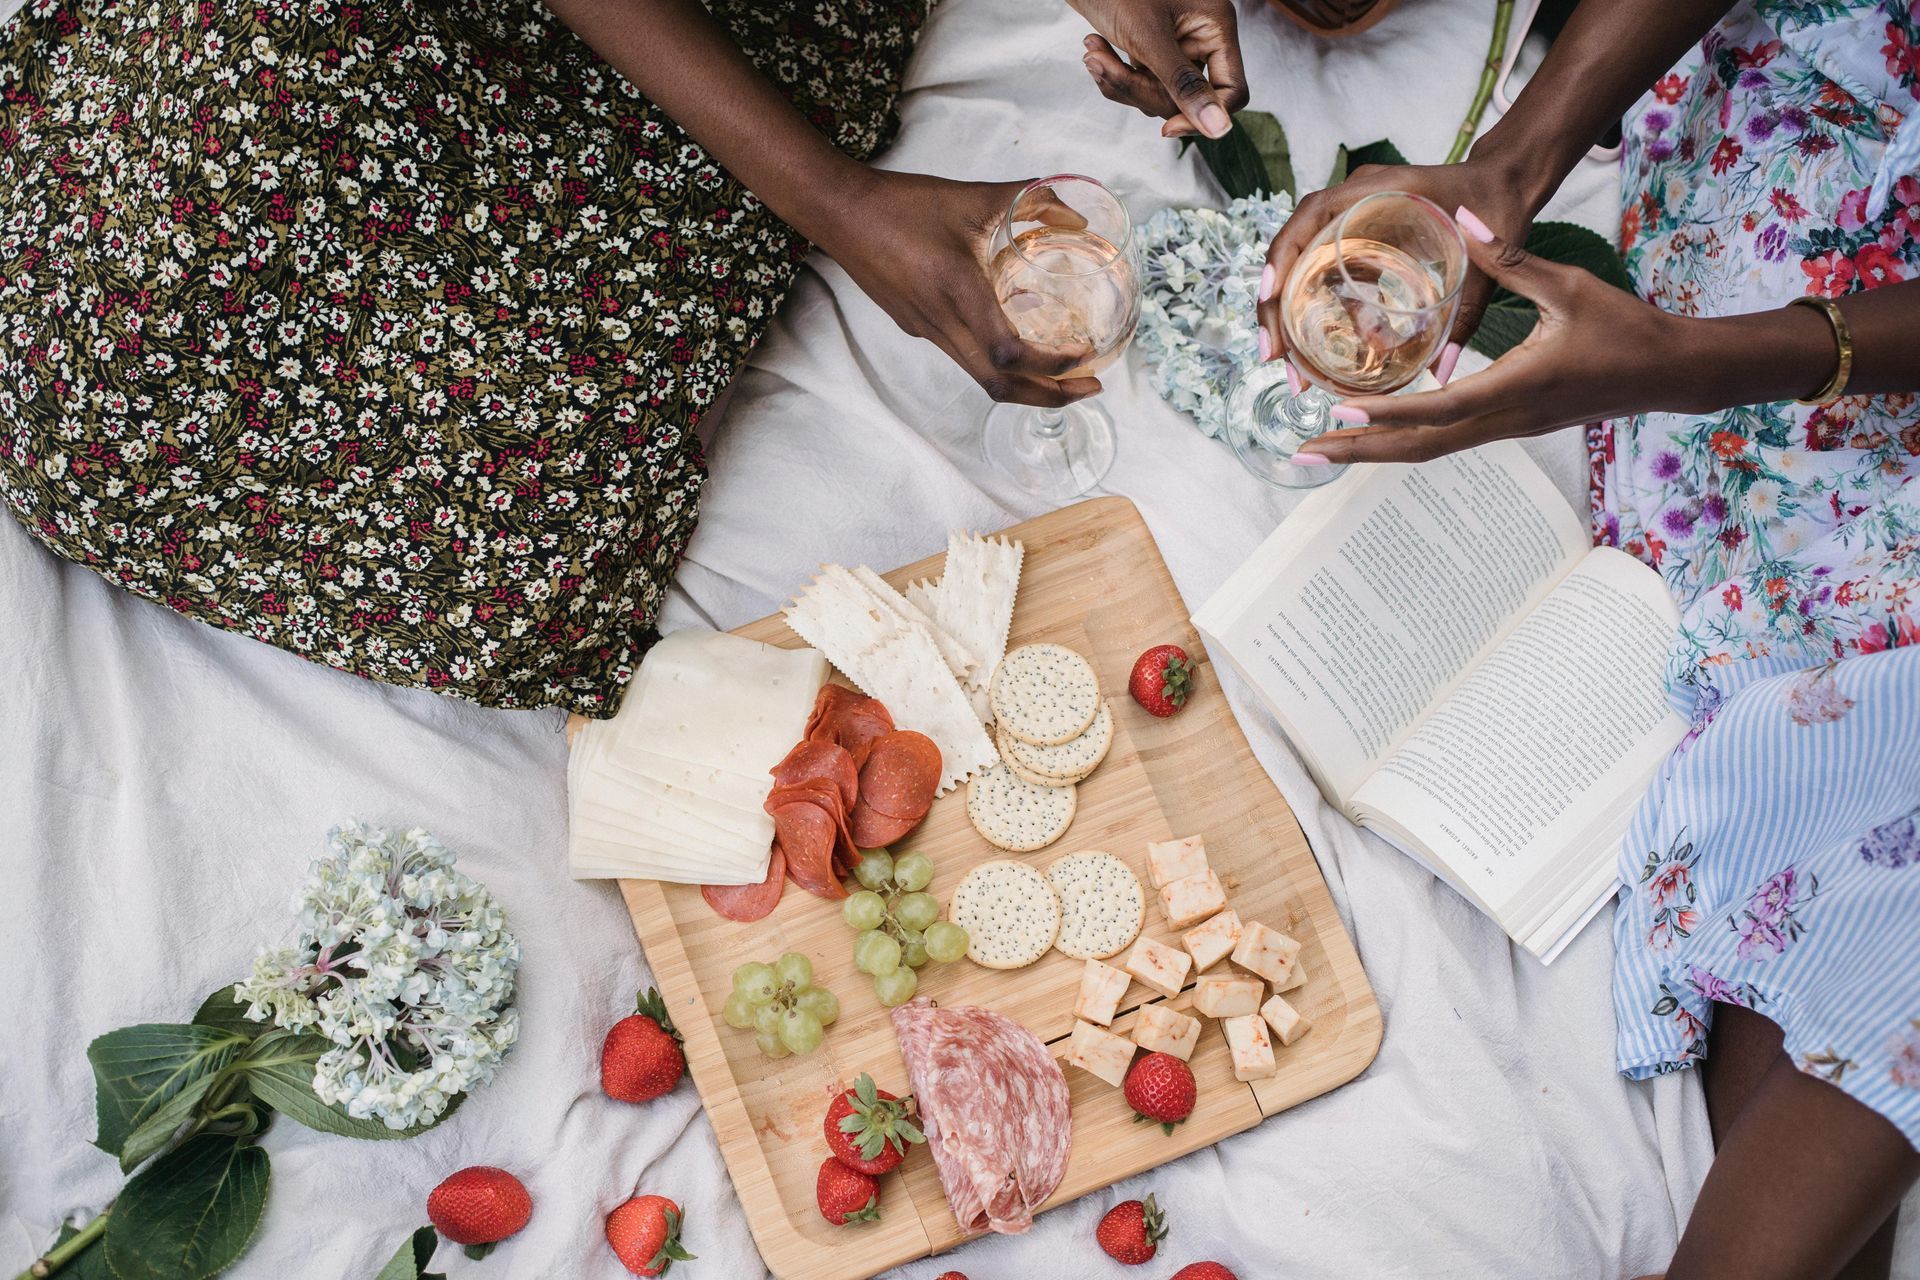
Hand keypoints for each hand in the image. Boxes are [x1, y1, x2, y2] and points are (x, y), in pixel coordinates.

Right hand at [822, 170, 1101, 407]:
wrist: (840, 213)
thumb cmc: (901, 203)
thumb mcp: (974, 195)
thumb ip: (1031, 198)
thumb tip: (1078, 215)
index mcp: (958, 291)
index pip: (1010, 353)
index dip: (1052, 365)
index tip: (1085, 353)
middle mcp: (942, 323)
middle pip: (1000, 386)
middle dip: (1050, 395)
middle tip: (1090, 385)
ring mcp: (927, 331)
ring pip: (981, 379)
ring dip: (1027, 386)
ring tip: (1063, 375)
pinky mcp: (917, 328)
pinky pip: (965, 359)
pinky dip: (1000, 366)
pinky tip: (1018, 345)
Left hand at [1070, 0, 1245, 139]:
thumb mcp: (1149, 37)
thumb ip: (1183, 83)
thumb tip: (1219, 129)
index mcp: (1215, 27)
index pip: (1231, 90)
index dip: (1203, 115)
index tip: (1167, 129)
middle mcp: (1201, 38)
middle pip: (1184, 99)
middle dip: (1138, 89)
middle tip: (1100, 63)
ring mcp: (1175, 46)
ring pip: (1157, 95)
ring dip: (1120, 81)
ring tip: (1091, 51)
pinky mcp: (1150, 51)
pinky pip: (1140, 84)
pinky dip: (1113, 74)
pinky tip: (1094, 49)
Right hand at [1255, 154, 1542, 380]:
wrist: (1506, 181)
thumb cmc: (1496, 205)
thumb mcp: (1484, 260)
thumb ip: (1466, 315)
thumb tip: (1443, 373)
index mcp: (1374, 191)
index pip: (1308, 218)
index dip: (1281, 260)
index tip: (1270, 300)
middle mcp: (1352, 200)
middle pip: (1291, 248)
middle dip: (1274, 303)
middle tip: (1272, 355)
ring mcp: (1351, 218)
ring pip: (1300, 261)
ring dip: (1286, 309)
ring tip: (1284, 359)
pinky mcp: (1358, 237)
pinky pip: (1322, 269)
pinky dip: (1311, 303)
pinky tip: (1313, 342)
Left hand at [1293, 207, 1688, 464]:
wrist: (1669, 373)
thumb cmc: (1625, 327)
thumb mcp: (1567, 285)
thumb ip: (1509, 257)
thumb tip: (1463, 220)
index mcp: (1516, 387)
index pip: (1438, 409)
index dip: (1386, 413)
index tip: (1338, 411)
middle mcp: (1505, 420)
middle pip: (1420, 448)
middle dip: (1360, 452)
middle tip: (1303, 452)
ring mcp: (1508, 430)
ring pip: (1430, 450)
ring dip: (1376, 451)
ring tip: (1323, 448)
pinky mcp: (1511, 427)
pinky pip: (1447, 440)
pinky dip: (1406, 439)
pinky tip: (1376, 432)